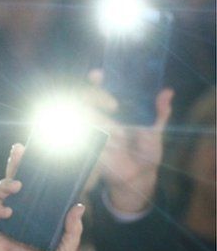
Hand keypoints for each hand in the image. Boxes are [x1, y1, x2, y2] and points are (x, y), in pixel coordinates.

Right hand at [0, 145, 84, 250]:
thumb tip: (78, 204)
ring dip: (5, 187)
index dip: (31, 171)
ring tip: (17, 186)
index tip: (33, 152)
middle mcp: (17, 217)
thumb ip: (72, 229)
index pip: (32, 190)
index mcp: (34, 218)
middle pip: (12, 185)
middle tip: (19, 151)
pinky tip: (7, 211)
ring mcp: (2, 224)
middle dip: (14, 167)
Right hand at [87, 70, 172, 212]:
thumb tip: (168, 91)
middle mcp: (98, 117)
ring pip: (82, 116)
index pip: (97, 89)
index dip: (94, 80)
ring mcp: (89, 132)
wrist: (138, 177)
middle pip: (83, 98)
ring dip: (101, 122)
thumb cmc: (147, 151)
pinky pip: (81, 138)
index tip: (98, 74)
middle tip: (114, 105)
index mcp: (113, 110)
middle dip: (95, 96)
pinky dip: (95, 140)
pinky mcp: (84, 147)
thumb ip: (160, 111)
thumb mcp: (156, 130)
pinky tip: (108, 145)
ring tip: (118, 135)